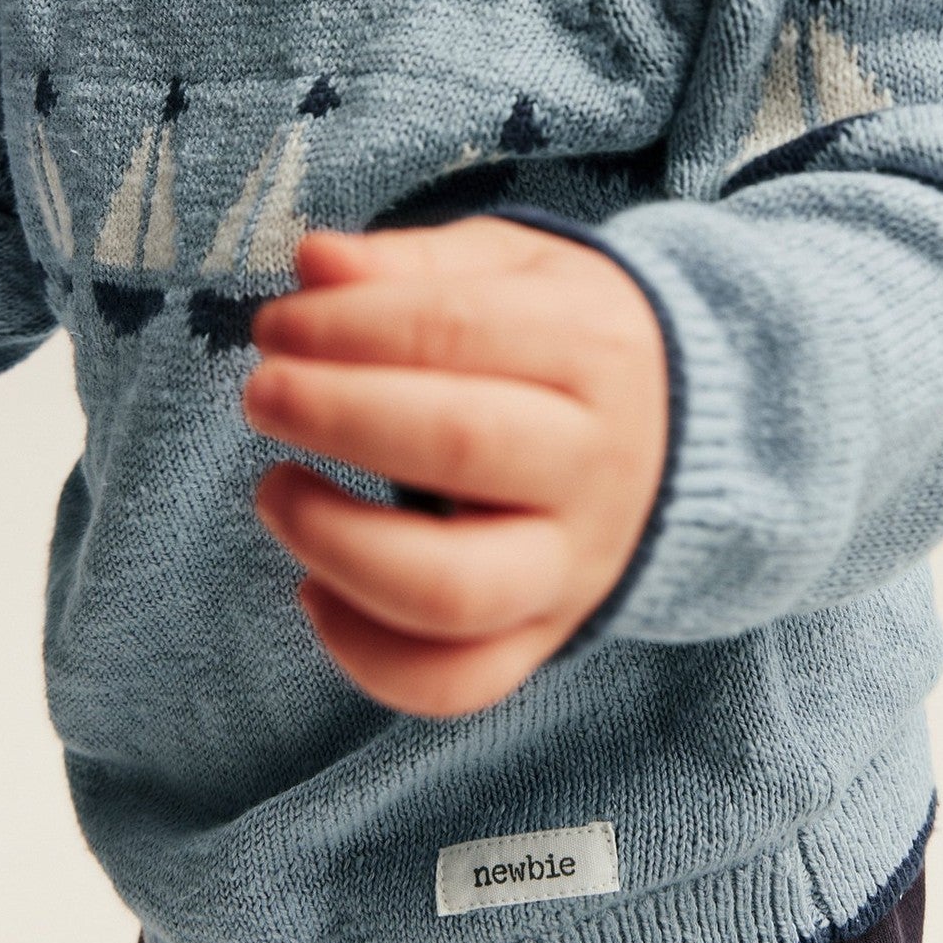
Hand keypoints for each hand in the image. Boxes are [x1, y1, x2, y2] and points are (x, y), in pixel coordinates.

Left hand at [241, 216, 667, 717]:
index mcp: (595, 348)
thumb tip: (314, 261)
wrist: (681, 435)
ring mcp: (574, 564)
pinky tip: (311, 588)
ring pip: (453, 589)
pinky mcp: (544, 636)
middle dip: (336, 415)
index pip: (456, 330)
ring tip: (275, 490)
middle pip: (459, 445)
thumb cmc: (566, 338)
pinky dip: (365, 654)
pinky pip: (455, 680)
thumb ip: (414, 264)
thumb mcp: (515, 270)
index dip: (346, 326)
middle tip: (262, 394)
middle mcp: (597, 462)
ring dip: (337, 543)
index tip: (277, 325)